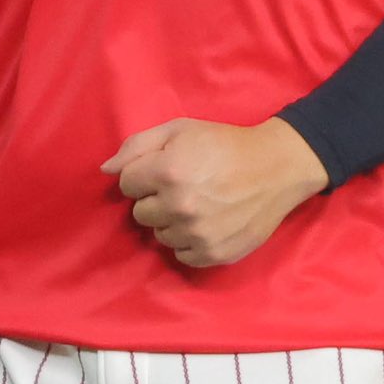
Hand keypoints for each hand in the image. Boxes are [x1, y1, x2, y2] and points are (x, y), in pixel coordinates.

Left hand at [102, 117, 327, 267]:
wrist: (277, 167)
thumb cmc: (225, 144)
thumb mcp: (181, 129)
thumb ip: (137, 145)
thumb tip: (106, 170)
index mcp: (168, 171)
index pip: (126, 184)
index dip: (144, 174)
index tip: (165, 169)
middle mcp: (179, 206)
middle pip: (140, 212)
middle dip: (156, 198)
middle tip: (184, 186)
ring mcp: (197, 233)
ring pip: (159, 235)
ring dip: (172, 221)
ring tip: (198, 203)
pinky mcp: (212, 254)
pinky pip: (181, 254)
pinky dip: (189, 240)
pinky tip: (208, 221)